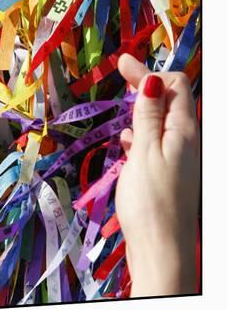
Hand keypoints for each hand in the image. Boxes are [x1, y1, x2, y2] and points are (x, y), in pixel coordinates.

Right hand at [115, 53, 199, 295]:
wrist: (162, 248)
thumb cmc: (150, 200)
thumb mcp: (145, 152)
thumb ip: (148, 116)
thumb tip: (151, 80)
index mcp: (185, 130)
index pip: (174, 85)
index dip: (149, 71)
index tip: (121, 62)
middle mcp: (187, 140)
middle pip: (170, 100)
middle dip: (146, 85)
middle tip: (121, 72)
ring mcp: (179, 157)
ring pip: (162, 122)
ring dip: (143, 110)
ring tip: (123, 107)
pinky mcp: (169, 173)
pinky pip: (157, 142)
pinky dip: (142, 135)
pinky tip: (128, 142)